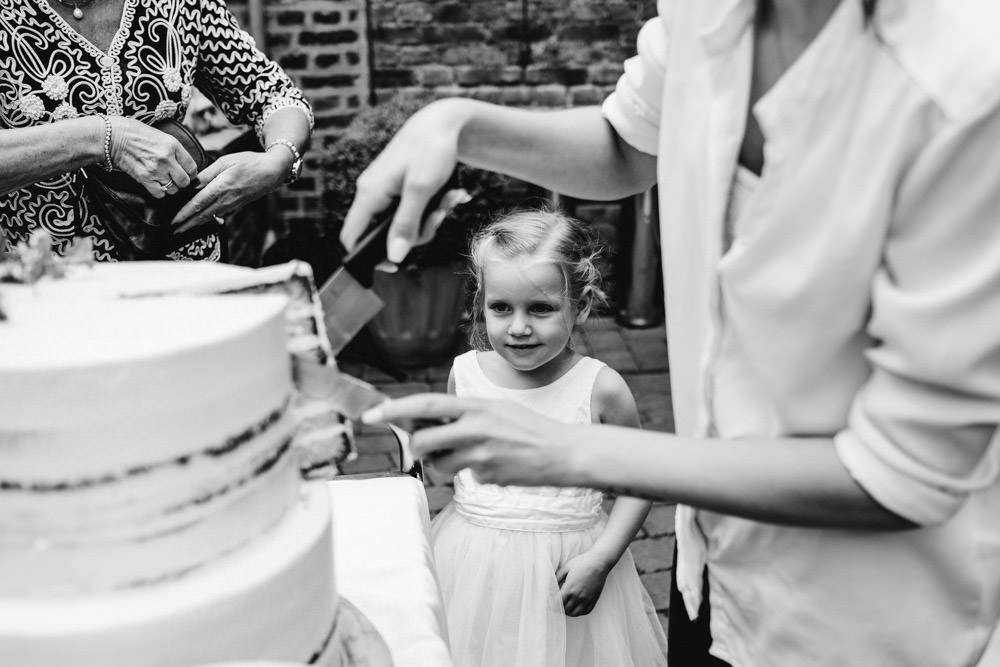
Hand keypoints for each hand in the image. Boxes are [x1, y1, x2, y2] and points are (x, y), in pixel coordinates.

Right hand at [108, 117, 198, 197]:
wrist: (112, 136)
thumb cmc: (135, 133)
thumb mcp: (160, 135)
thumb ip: (174, 150)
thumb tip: (184, 163)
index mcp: (173, 145)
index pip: (192, 167)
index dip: (190, 173)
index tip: (186, 173)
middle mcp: (167, 159)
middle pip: (185, 181)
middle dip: (181, 182)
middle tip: (174, 178)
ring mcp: (156, 170)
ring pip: (173, 189)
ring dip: (169, 187)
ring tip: (162, 180)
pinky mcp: (144, 179)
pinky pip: (159, 194)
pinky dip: (159, 192)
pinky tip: (154, 184)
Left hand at [171, 150, 287, 230]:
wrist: (272, 172)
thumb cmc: (249, 163)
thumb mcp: (225, 161)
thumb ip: (207, 173)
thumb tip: (191, 184)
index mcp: (221, 187)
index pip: (198, 203)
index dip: (184, 214)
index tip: (173, 221)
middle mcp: (226, 199)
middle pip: (202, 215)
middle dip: (186, 225)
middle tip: (173, 231)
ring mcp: (232, 205)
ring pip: (210, 217)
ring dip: (195, 224)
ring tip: (183, 229)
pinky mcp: (237, 206)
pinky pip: (219, 215)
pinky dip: (208, 219)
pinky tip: (201, 221)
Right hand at [340, 100, 463, 262]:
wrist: (444, 121)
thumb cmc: (431, 149)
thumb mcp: (421, 190)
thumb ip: (406, 225)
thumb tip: (394, 257)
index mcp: (370, 193)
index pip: (351, 236)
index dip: (366, 257)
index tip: (393, 265)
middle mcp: (373, 194)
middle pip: (384, 235)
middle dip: (417, 232)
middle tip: (439, 217)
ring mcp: (387, 192)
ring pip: (404, 224)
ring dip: (431, 218)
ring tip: (450, 198)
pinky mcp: (401, 190)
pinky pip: (413, 212)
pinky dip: (433, 208)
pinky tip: (450, 195)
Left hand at [361, 393, 584, 485]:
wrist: (566, 452)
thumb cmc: (529, 429)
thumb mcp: (497, 410)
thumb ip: (463, 414)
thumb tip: (422, 422)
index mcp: (477, 405)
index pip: (425, 404)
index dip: (394, 409)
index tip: (371, 415)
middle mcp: (476, 427)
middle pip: (423, 440)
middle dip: (417, 448)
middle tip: (427, 448)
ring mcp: (482, 453)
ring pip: (440, 465)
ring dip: (446, 465)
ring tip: (474, 456)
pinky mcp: (488, 476)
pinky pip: (466, 478)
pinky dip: (475, 474)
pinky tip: (499, 466)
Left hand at [556, 550, 612, 616]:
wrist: (599, 563)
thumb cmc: (582, 563)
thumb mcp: (566, 567)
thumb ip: (557, 577)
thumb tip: (550, 585)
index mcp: (569, 588)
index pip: (557, 602)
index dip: (551, 603)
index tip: (549, 600)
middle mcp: (578, 596)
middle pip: (565, 609)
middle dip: (558, 608)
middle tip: (555, 604)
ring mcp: (587, 600)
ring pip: (574, 613)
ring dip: (568, 612)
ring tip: (564, 607)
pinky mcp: (594, 600)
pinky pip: (585, 612)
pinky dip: (578, 612)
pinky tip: (575, 606)